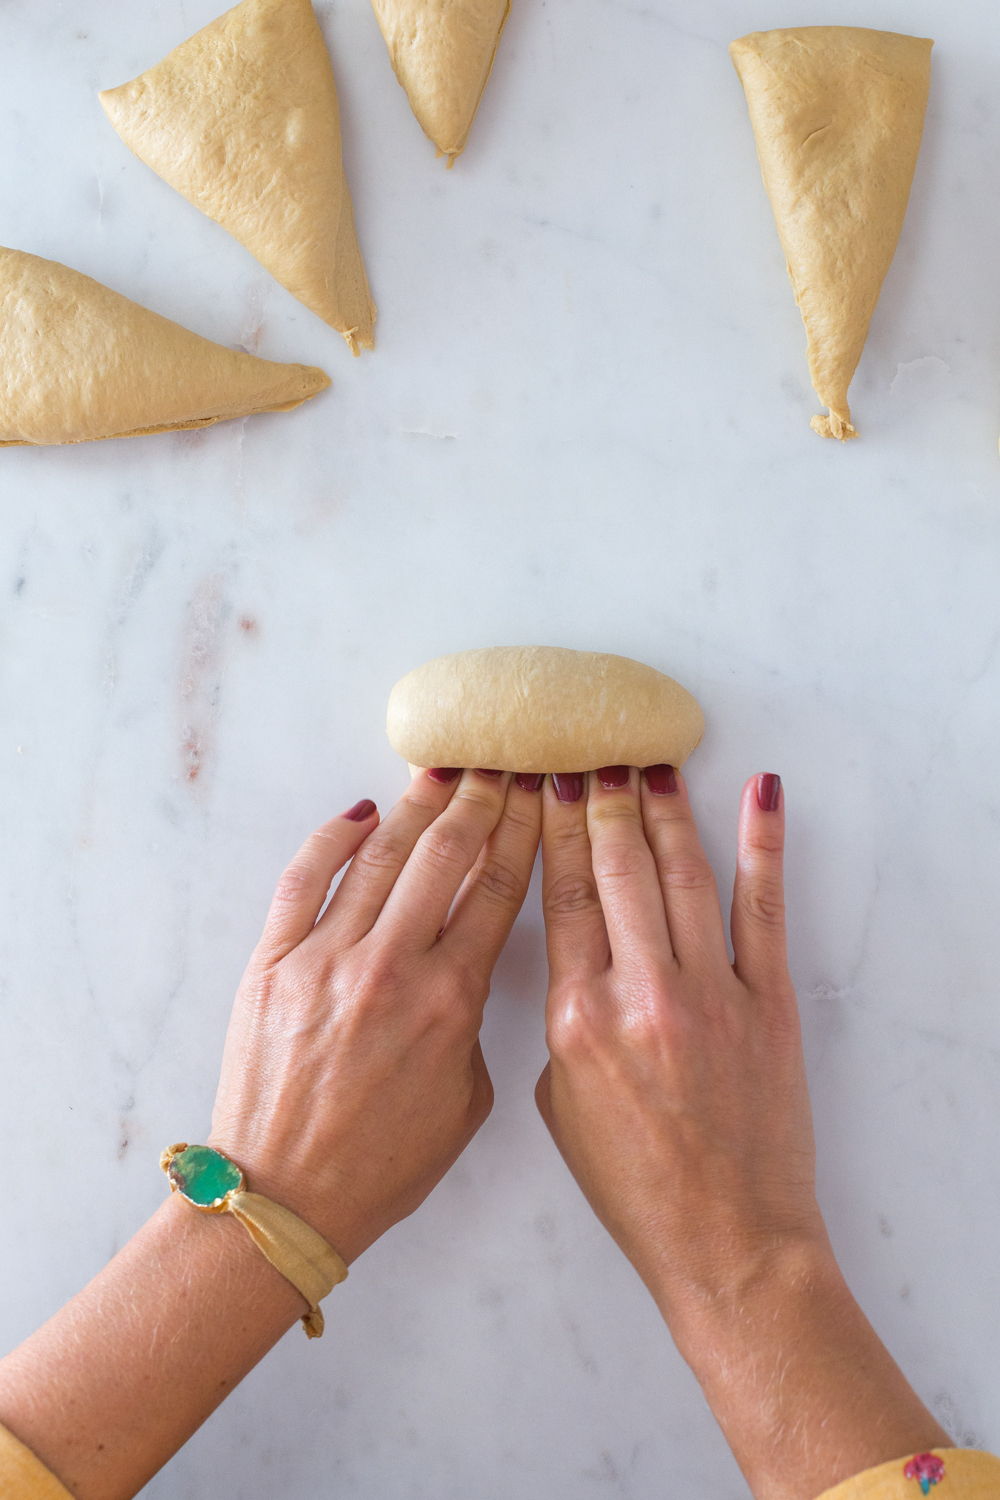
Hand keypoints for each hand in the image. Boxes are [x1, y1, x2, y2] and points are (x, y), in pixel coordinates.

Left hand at [0, 770, 541, 1499]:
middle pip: (447, 855)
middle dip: (481, 801)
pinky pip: (304, 878)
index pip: (498, 890)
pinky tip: (360, 810)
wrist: (284, 1198)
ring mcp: (327, 958)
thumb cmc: (382, 1166)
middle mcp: (392, 966)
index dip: (524, 832)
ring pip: (381, 856)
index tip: (539, 794)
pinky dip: (332, 837)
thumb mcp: (467, 1101)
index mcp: (451, 1001)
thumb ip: (475, 1021)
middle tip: (500, 764)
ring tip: (445, 769)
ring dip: (418, 805)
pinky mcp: (273, 961)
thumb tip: (467, 962)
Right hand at [535, 766, 947, 1499]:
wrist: (726, 1241)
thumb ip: (563, 1022)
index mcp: (577, 1018)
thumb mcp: (561, 1105)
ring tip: (647, 763)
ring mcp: (709, 992)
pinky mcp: (766, 1001)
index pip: (562, 897)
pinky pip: (761, 907)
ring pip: (680, 874)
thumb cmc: (636, 1187)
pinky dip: (762, 844)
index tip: (546, 784)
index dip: (555, 832)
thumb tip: (580, 962)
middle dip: (601, 803)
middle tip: (591, 753)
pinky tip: (757, 794)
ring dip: (663, 810)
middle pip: (616, 870)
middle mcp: (640, 993)